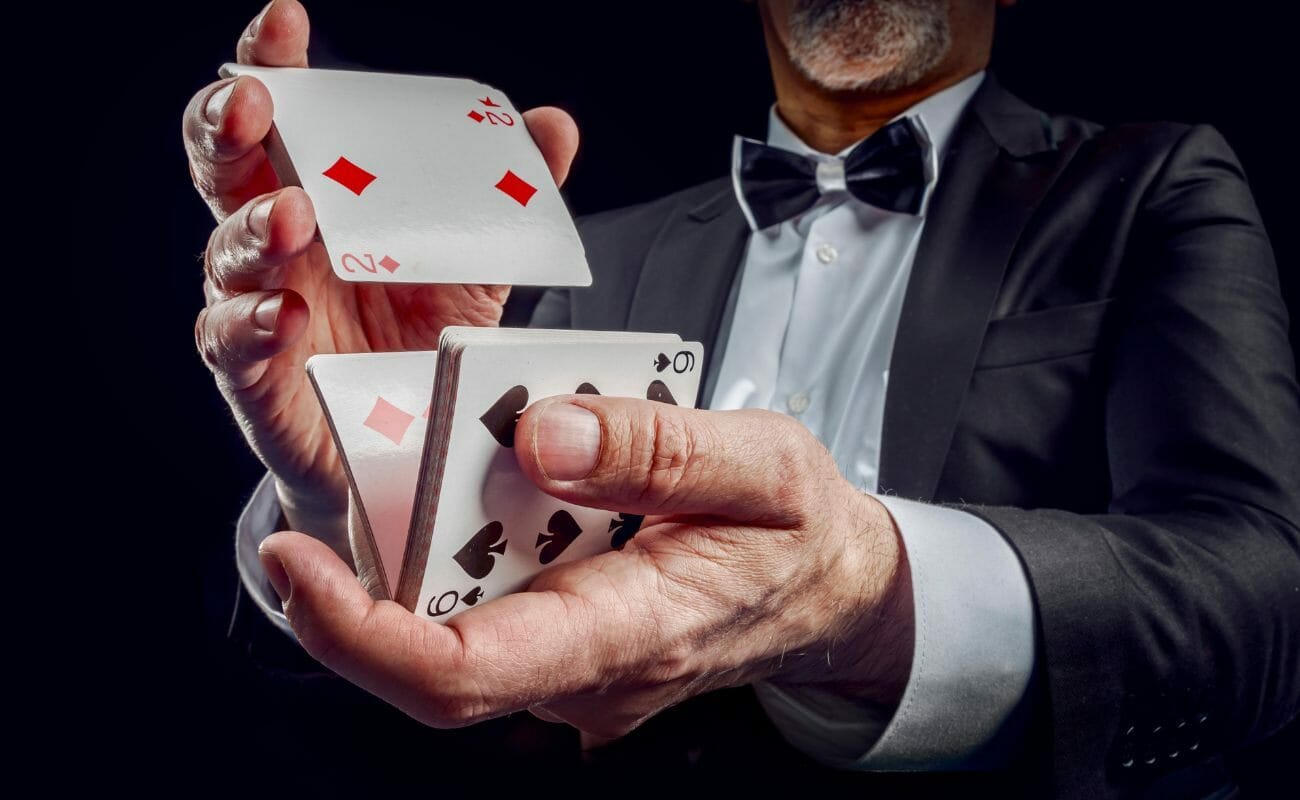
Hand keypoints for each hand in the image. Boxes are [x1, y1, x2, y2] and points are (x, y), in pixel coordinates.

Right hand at [185, 0, 579, 555]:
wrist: (407, 448)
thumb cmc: (421, 340)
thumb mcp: (473, 265)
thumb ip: (503, 197)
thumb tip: (553, 124)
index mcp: (323, 197)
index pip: (286, 117)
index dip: (273, 65)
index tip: (285, 20)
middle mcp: (279, 243)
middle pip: (226, 167)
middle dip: (227, 124)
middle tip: (253, 101)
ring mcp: (259, 306)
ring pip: (227, 253)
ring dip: (255, 227)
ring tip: (295, 213)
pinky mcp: (258, 379)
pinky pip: (234, 345)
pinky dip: (254, 324)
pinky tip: (283, 312)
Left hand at [258, 396, 914, 737]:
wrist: (834, 590)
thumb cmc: (804, 534)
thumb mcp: (765, 464)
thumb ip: (658, 450)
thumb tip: (542, 435)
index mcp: (635, 633)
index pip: (467, 672)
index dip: (358, 632)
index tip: (293, 560)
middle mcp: (588, 672)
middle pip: (434, 653)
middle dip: (387, 553)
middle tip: (415, 437)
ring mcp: (574, 672)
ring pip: (456, 622)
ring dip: (439, 534)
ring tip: (490, 442)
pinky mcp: (566, 648)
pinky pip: (488, 606)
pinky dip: (472, 540)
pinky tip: (512, 476)